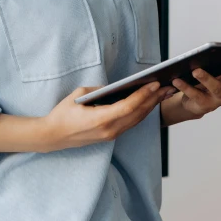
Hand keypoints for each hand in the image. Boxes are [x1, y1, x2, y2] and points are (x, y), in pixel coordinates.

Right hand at [42, 80, 176, 151]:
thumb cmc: (63, 113)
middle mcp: (109, 129)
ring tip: (162, 94)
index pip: (129, 106)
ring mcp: (111, 135)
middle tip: (166, 87)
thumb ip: (99, 90)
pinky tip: (148, 104)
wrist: (53, 135)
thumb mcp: (79, 95)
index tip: (155, 84)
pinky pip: (130, 124)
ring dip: (150, 107)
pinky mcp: (110, 136)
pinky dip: (141, 113)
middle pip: (137, 114)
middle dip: (153, 100)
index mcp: (101, 119)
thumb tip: (116, 87)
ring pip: (136, 120)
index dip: (144, 95)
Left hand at [161, 52, 220, 122]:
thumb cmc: (206, 81)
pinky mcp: (204, 105)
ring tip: (196, 70)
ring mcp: (219, 98)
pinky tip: (176, 79)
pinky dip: (185, 87)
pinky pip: (195, 95)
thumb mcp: (217, 68)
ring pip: (216, 87)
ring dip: (206, 78)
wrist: (192, 104)